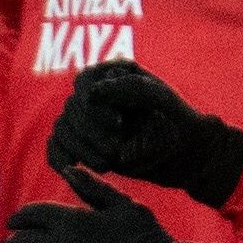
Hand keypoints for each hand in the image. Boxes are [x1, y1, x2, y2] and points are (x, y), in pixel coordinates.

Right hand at [45, 58, 242, 208]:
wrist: (186, 153)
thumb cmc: (178, 121)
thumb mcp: (159, 100)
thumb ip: (129, 89)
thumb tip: (90, 93)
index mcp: (113, 74)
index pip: (84, 83)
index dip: (94, 105)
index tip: (118, 124)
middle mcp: (96, 94)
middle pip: (71, 109)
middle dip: (91, 133)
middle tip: (115, 151)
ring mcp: (87, 119)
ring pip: (62, 129)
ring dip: (81, 149)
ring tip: (107, 165)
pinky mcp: (82, 143)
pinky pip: (55, 147)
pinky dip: (58, 158)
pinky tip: (72, 169)